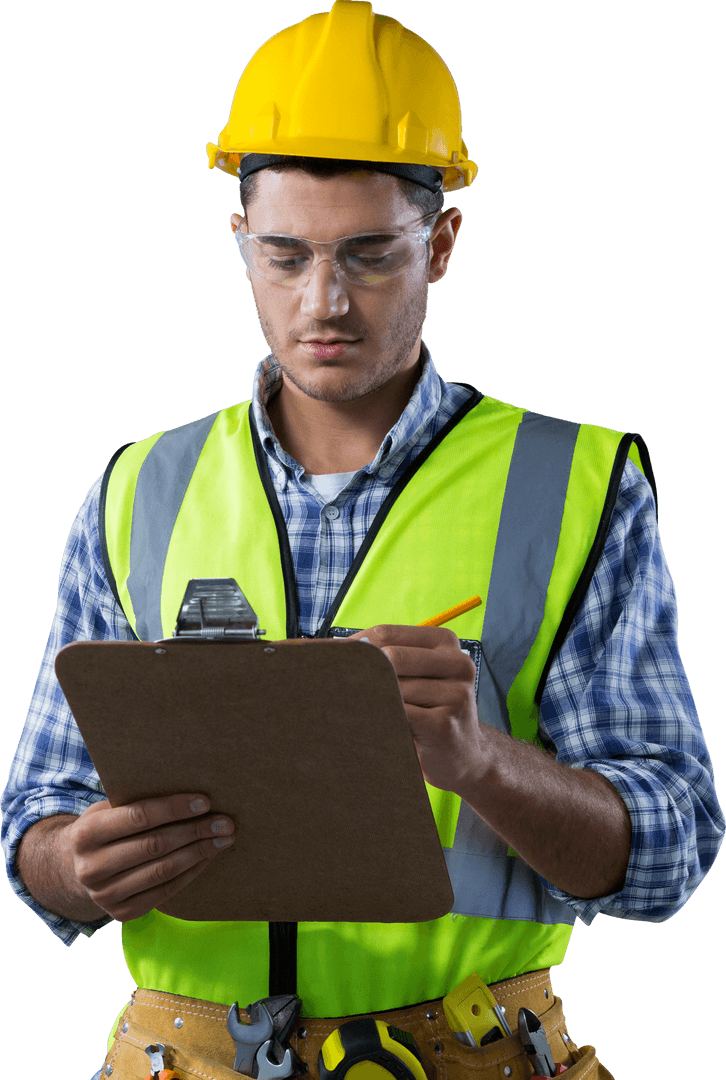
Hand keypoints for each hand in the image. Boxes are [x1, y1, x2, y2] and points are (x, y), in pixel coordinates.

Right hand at [63, 794, 234, 921]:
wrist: (76, 868)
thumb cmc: (105, 827)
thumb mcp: (109, 808)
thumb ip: (138, 801)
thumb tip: (191, 792)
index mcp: (86, 833)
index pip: (138, 817)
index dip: (174, 808)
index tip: (205, 801)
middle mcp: (91, 868)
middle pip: (156, 846)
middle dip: (196, 831)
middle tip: (225, 822)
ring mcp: (105, 895)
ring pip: (163, 871)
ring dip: (200, 853)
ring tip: (224, 838)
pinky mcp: (122, 914)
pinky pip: (166, 891)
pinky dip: (191, 872)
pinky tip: (207, 857)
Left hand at [339, 625, 482, 793]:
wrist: (463, 757)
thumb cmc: (428, 711)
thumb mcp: (416, 676)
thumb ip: (386, 659)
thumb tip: (334, 649)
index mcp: (445, 641)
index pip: (385, 633)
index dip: (352, 646)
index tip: (328, 659)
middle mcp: (457, 662)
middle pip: (389, 657)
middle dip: (359, 673)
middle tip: (332, 686)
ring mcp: (456, 694)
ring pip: (392, 688)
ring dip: (369, 701)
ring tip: (357, 712)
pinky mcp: (444, 724)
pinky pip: (397, 715)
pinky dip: (378, 719)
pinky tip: (373, 726)